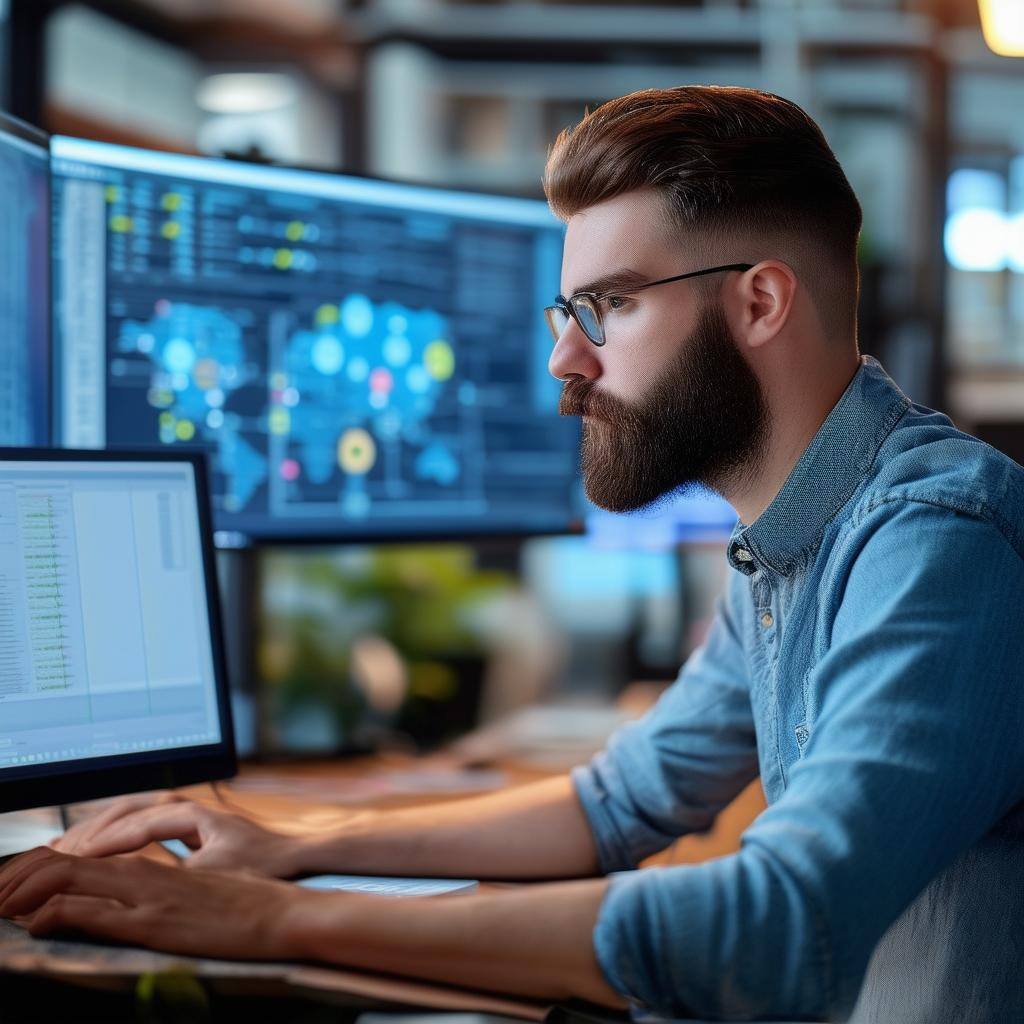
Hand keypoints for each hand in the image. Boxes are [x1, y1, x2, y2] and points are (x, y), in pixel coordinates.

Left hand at [0, 846, 321, 959]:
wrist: (280, 912)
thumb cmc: (248, 899)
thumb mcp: (200, 882)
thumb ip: (166, 879)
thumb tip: (136, 886)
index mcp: (153, 861)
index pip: (88, 847)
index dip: (48, 859)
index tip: (20, 876)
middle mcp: (145, 870)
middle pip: (69, 857)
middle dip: (24, 872)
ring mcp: (147, 894)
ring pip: (72, 876)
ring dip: (30, 887)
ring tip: (3, 902)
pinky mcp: (152, 921)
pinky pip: (91, 910)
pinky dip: (55, 912)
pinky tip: (35, 921)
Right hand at [51, 792, 304, 876]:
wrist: (297, 850)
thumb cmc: (263, 862)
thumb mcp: (215, 875)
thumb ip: (173, 874)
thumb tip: (134, 878)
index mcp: (191, 813)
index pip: (135, 826)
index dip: (102, 845)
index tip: (72, 861)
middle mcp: (187, 805)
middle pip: (127, 810)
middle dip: (90, 830)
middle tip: (57, 851)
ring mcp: (188, 811)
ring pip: (133, 811)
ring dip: (101, 827)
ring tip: (69, 846)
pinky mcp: (190, 823)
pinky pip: (142, 819)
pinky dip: (117, 830)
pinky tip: (101, 845)